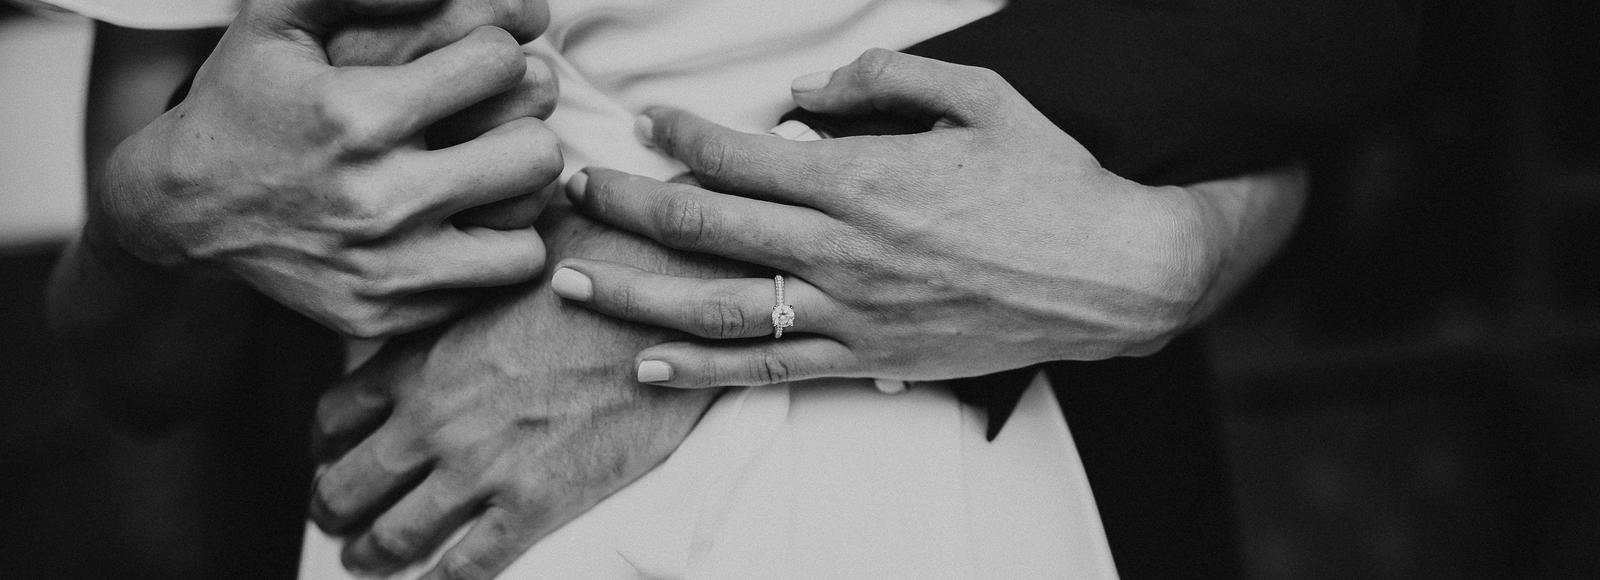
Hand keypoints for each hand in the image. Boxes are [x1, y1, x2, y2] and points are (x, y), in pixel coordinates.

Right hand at [90, 0, 559, 336]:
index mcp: (360, 115)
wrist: (183, 210)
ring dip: (516, 197)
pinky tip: (457, 222)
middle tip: (494, 122)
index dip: (496, 53)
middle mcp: (380, 198)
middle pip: (536, 152)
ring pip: (529, 231)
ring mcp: (388, 267)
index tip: (473, 62)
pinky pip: (497, 281)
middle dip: (523, 125)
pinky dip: (490, 250)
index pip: (502, 64)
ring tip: (484, 175)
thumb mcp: (278, 20)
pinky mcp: (390, 314)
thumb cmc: (246, 101)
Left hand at [307, 207, 724, 578]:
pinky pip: (469, 564)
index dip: (326, 441)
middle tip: (335, 520)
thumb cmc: (600, 261)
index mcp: (422, 355)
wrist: (668, 295)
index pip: (337, 412)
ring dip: (371, 553)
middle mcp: (434, 416)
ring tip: (366, 561)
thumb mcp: (509, 255)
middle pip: (348, 483)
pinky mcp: (534, 502)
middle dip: (333, 507)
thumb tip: (472, 245)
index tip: (330, 452)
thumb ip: (469, 272)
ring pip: (395, 533)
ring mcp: (480, 465)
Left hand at [555, 48, 1231, 387]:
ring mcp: (848, 311)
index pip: (737, 153)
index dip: (676, 134)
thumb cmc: (1050, 181)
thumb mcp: (980, 97)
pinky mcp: (867, 358)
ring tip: (572, 282)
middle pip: (703, 224)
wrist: (1115, 274)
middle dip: (625, 204)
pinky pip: (768, 367)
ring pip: (715, 305)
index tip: (642, 122)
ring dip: (634, 293)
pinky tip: (646, 362)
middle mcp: (840, 248)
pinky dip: (700, 368)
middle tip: (568, 192)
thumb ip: (885, 81)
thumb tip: (806, 95)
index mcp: (861, 177)